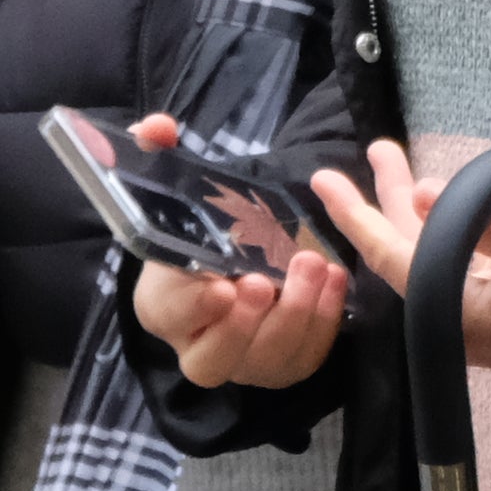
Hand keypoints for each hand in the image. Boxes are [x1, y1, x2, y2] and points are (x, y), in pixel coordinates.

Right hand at [129, 117, 355, 388]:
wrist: (225, 259)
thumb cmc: (194, 233)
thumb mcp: (170, 194)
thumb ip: (155, 157)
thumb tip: (158, 127)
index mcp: (162, 308)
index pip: (169, 316)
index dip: (193, 307)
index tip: (220, 285)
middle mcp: (198, 347)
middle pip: (214, 361)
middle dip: (244, 325)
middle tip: (263, 281)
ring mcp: (244, 363)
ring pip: (265, 363)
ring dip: (294, 316)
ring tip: (313, 266)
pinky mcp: (283, 364)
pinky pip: (304, 357)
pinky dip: (324, 322)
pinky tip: (336, 281)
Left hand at [317, 131, 490, 385]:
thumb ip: (483, 221)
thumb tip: (425, 194)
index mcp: (455, 306)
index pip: (390, 254)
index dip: (354, 214)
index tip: (322, 180)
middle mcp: (463, 308)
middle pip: (415, 243)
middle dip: (398, 193)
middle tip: (383, 148)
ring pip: (455, 239)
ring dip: (456, 193)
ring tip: (446, 153)